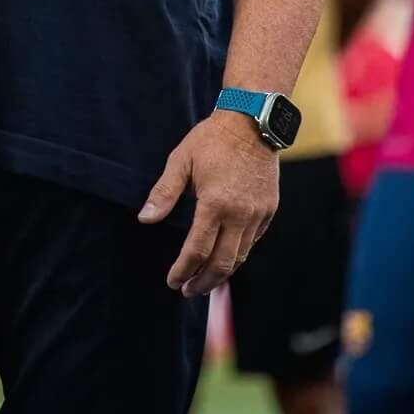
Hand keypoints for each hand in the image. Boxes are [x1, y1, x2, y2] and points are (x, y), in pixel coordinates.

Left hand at [138, 110, 279, 297]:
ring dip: (221, 274)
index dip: (183, 271)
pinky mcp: (269, 210)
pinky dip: (237, 254)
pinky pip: (252, 242)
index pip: (197, 250)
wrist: (252, 122)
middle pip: (221, 264)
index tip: (172, 282)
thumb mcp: (181, 161)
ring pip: (239, 257)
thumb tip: (144, 220)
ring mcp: (258, 214)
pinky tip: (224, 256)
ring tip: (204, 281)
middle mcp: (239, 214)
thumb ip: (163, 194)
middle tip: (187, 291)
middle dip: (202, 282)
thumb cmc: (211, 140)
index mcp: (215, 204)